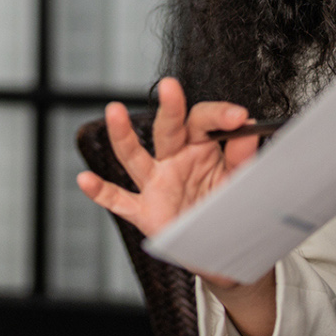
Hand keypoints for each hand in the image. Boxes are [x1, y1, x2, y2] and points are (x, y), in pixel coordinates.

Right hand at [74, 77, 262, 244]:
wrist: (223, 248)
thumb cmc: (228, 207)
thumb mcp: (241, 180)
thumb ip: (243, 155)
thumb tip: (249, 127)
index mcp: (200, 147)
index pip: (203, 121)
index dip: (220, 116)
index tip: (240, 117)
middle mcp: (174, 160)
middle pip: (168, 129)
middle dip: (170, 108)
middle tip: (170, 86)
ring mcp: (156, 184)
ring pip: (135, 156)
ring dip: (123, 135)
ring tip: (114, 111)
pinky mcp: (144, 212)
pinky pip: (118, 200)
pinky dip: (100, 191)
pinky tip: (86, 180)